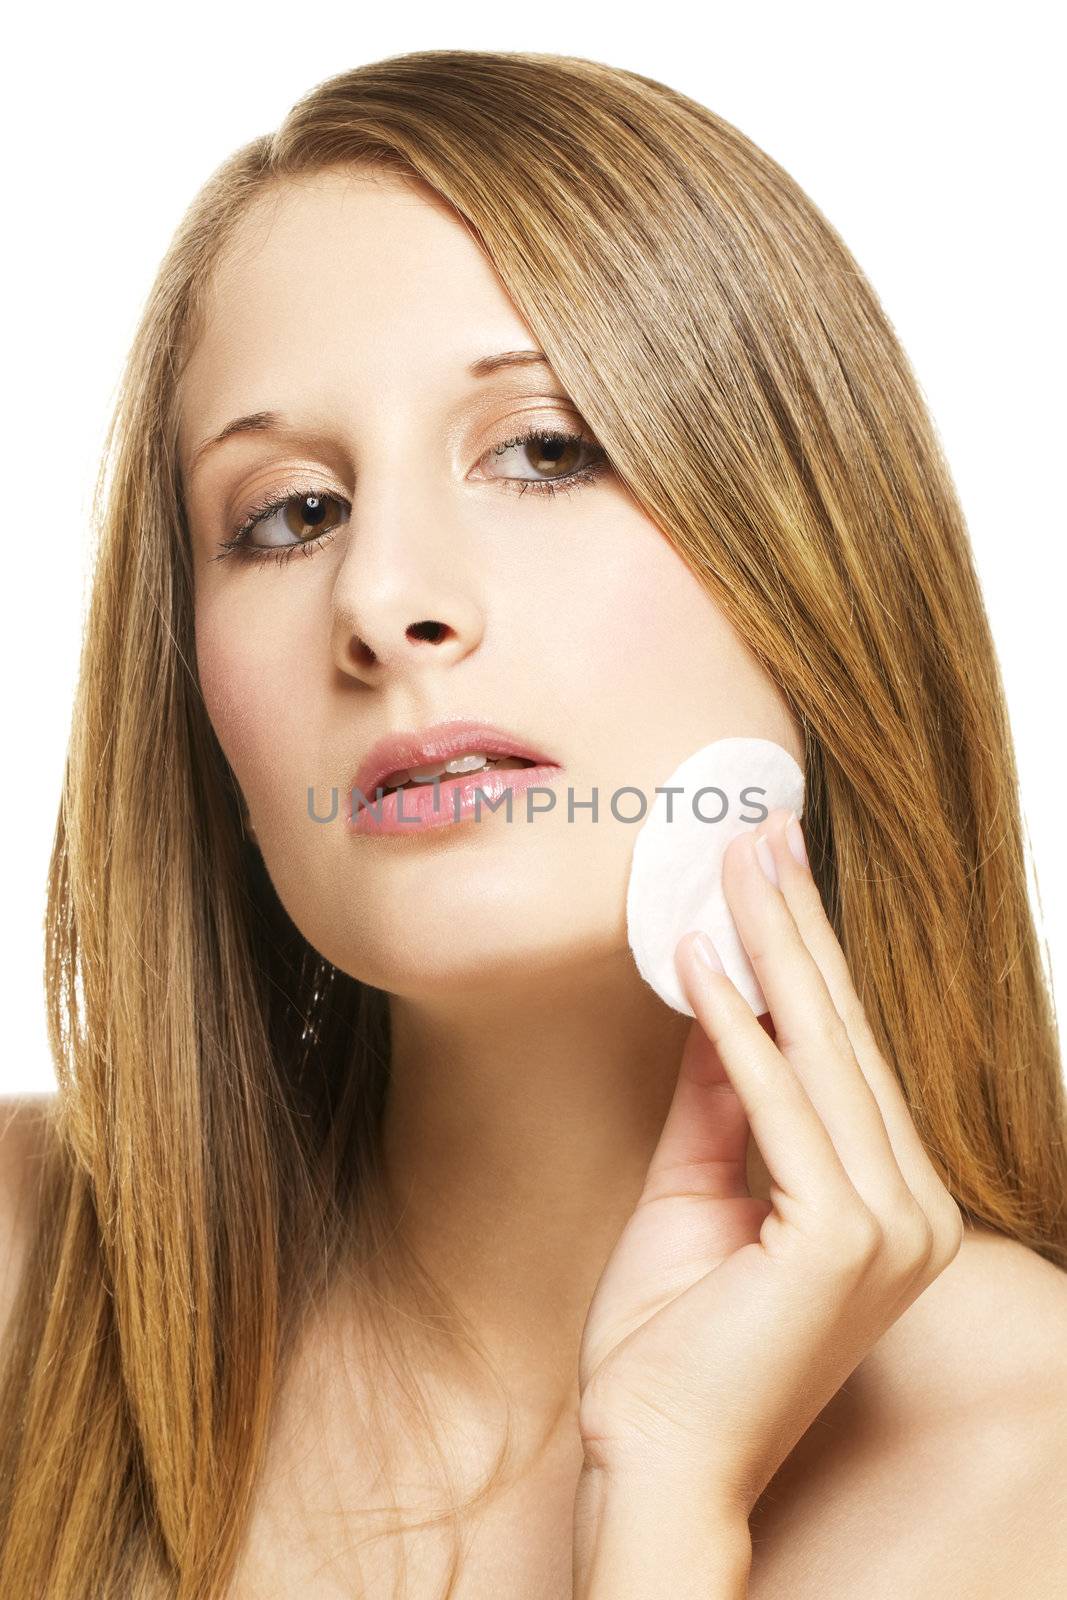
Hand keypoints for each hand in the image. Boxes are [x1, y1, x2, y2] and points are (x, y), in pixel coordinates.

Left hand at [576, 807, 963, 1519]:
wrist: (653, 1457)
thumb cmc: (671, 1341)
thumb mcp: (697, 1189)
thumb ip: (719, 1096)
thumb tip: (718, 991)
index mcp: (893, 1202)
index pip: (845, 1054)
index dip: (805, 957)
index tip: (771, 873)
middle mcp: (915, 1211)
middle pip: (845, 1039)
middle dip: (795, 928)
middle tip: (759, 834)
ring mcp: (892, 1227)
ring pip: (821, 1056)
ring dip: (770, 951)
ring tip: (734, 865)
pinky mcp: (844, 1240)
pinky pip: (778, 1106)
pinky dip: (735, 1029)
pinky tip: (703, 958)